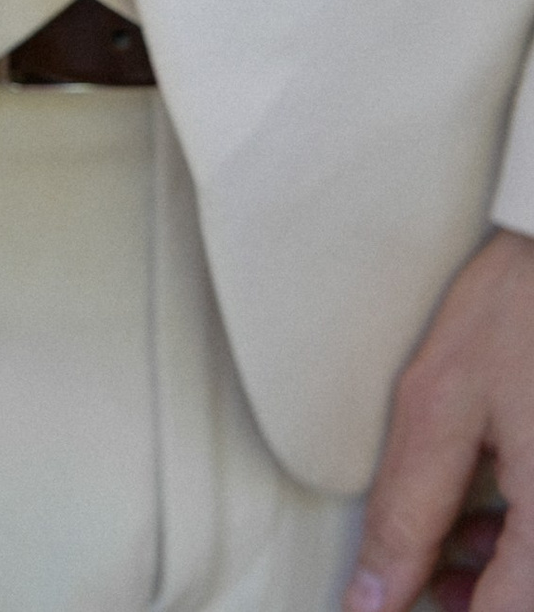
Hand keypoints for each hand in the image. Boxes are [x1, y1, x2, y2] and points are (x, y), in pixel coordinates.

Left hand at [347, 229, 533, 611]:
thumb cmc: (520, 308)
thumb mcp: (441, 406)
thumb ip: (407, 511)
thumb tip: (373, 596)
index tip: (397, 604)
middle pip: (528, 595)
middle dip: (477, 595)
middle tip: (419, 578)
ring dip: (502, 570)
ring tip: (446, 541)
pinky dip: (524, 533)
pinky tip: (492, 508)